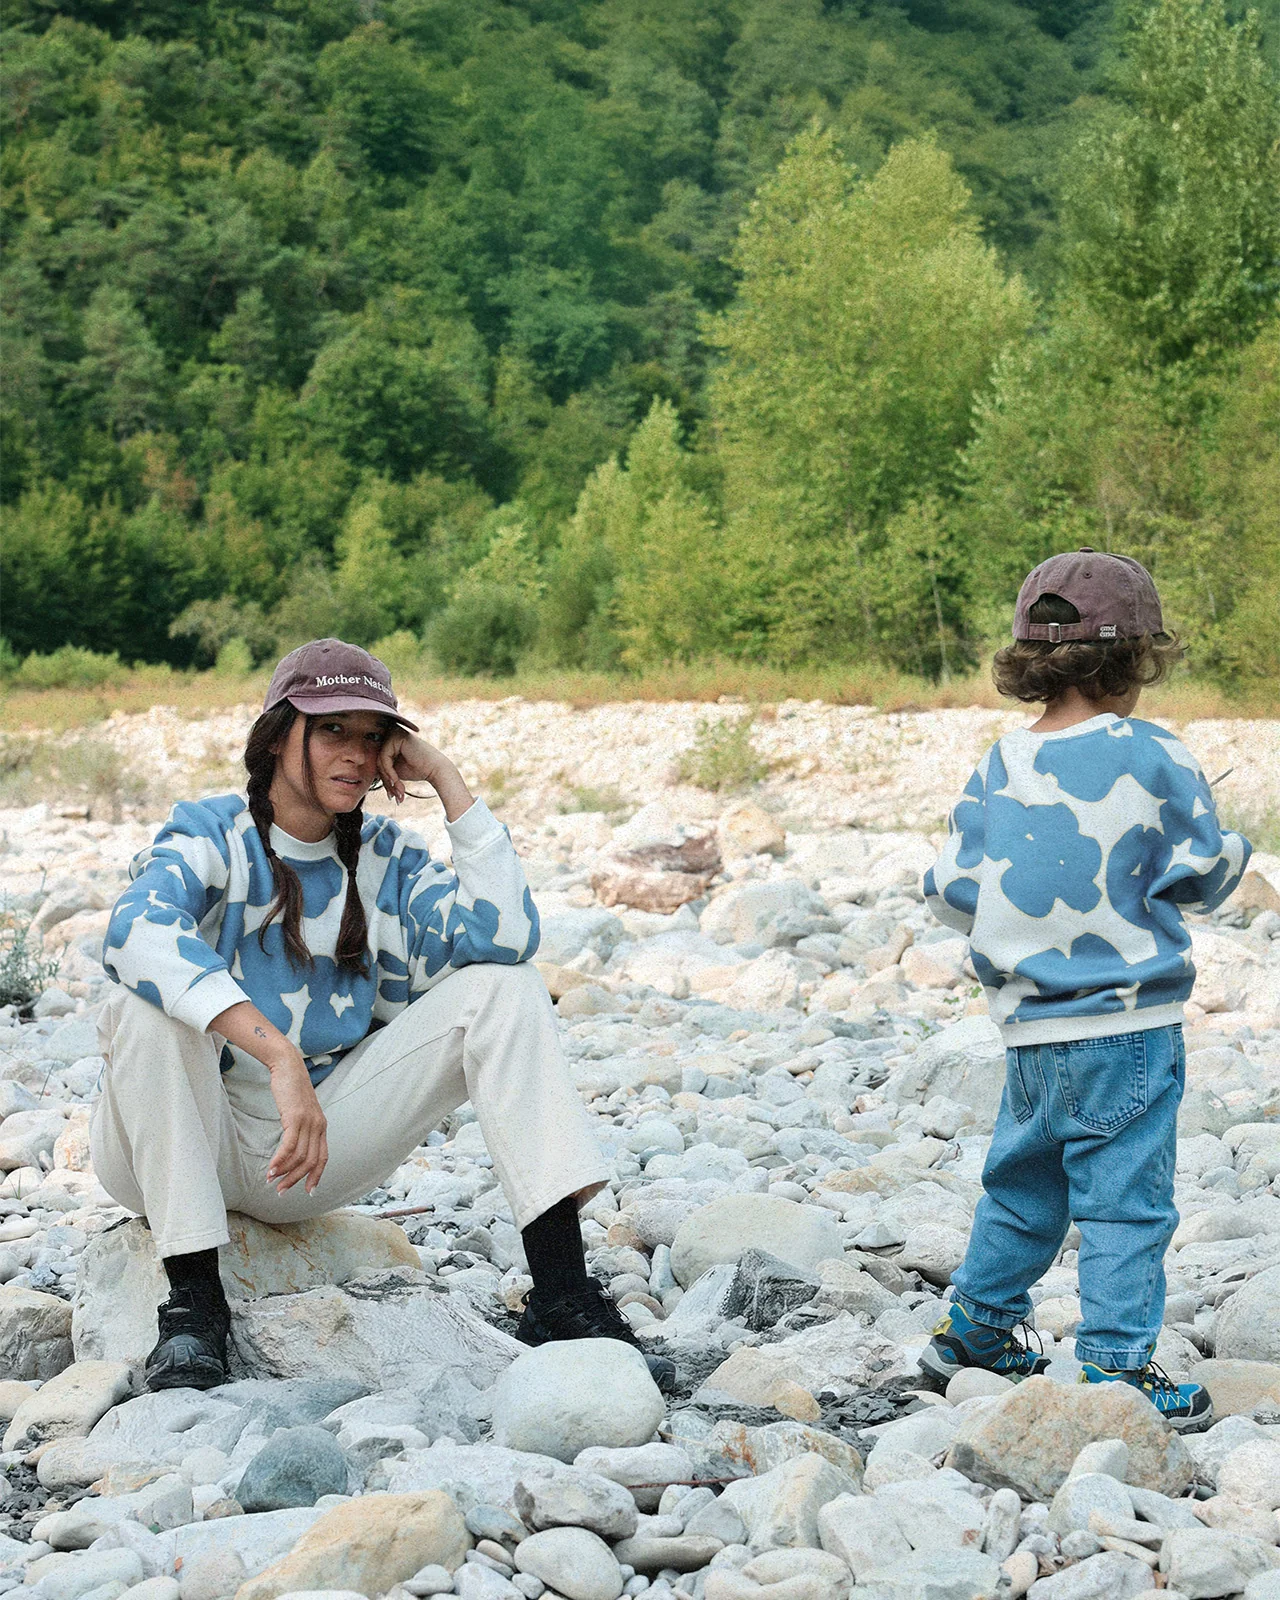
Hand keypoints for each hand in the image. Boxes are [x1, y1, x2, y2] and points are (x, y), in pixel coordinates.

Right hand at [266, 1055, 328, 1195]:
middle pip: (311, 1161)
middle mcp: (319, 1126)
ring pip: (300, 1156)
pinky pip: (289, 1146)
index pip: (323, 1157)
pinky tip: (270, 1168)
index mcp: (322, 1126)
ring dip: (285, 1172)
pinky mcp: (296, 1117)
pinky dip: (280, 1160)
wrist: (287, 1067)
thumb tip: (292, 1147)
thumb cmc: (291, 1089)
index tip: (308, 1191)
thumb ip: (301, 1128)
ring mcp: (309, 1122)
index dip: (316, 1176)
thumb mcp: (300, 1111)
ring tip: (271, 1181)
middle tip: (281, 1191)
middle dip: (296, 1179)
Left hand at [378, 731, 474, 820]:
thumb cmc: (418, 770)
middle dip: (385, 781)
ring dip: (388, 779)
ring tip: (398, 791)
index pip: (378, 760)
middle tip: (394, 795)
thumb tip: (366, 775)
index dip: (383, 778)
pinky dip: (390, 773)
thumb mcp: (395, 770)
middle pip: (377, 760)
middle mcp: (391, 732)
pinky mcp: (397, 737)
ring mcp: (394, 733)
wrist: (436, 769)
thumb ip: (382, 769)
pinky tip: (398, 781)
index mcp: (390, 739)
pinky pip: (385, 758)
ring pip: (380, 760)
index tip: (391, 793)